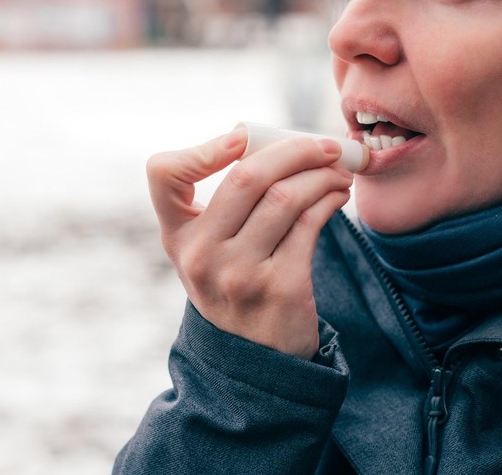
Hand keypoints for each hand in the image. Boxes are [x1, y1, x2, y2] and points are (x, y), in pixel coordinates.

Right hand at [146, 127, 353, 358]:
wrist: (254, 362)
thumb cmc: (235, 285)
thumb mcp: (209, 250)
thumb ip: (226, 202)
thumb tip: (282, 145)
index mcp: (178, 236)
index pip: (163, 175)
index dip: (201, 149)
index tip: (240, 139)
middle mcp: (201, 254)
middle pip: (247, 176)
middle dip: (294, 150)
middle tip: (324, 145)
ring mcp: (239, 274)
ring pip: (286, 197)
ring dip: (322, 174)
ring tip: (338, 171)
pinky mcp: (280, 288)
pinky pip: (310, 224)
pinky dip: (330, 199)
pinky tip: (338, 195)